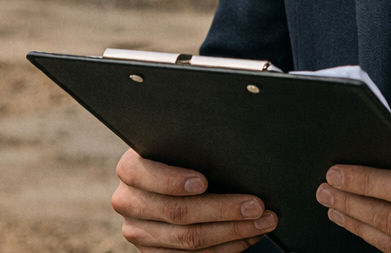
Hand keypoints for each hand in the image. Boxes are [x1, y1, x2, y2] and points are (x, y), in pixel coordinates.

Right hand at [111, 148, 278, 251]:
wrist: (165, 179)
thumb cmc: (180, 157)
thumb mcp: (178, 147)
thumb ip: (192, 150)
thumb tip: (232, 157)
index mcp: (130, 169)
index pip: (148, 176)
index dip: (174, 181)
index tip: (204, 181)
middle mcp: (128, 202)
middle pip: (177, 212)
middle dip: (223, 209)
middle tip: (256, 205)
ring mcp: (139, 232)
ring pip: (189, 239)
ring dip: (233, 232)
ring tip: (262, 222)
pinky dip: (225, 248)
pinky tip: (247, 237)